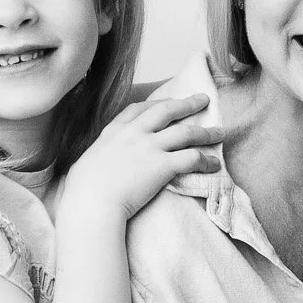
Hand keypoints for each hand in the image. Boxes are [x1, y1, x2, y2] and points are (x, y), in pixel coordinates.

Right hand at [62, 94, 222, 219]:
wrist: (91, 202)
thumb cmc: (83, 190)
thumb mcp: (88, 161)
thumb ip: (101, 156)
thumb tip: (97, 163)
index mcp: (114, 130)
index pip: (139, 109)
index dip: (157, 103)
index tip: (170, 102)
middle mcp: (134, 133)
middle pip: (167, 110)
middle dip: (187, 104)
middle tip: (203, 100)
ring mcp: (149, 147)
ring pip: (186, 132)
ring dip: (206, 132)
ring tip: (220, 133)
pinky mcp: (162, 165)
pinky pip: (192, 158)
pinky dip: (206, 160)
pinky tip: (214, 164)